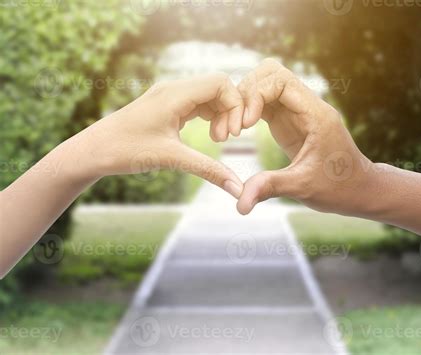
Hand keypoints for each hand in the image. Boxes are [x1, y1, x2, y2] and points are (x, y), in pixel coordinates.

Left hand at [75, 73, 243, 197]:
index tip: (233, 134)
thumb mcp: (172, 159)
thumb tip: (238, 189)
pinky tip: (208, 136)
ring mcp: (169, 96)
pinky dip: (209, 117)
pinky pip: (197, 104)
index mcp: (175, 93)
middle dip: (229, 111)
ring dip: (220, 115)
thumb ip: (209, 170)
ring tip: (217, 139)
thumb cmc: (125, 151)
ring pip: (209, 96)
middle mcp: (173, 88)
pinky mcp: (166, 106)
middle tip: (225, 139)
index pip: (221, 83)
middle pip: (218, 87)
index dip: (235, 105)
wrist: (93, 151)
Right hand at [236, 59, 373, 214]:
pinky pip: (266, 102)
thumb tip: (240, 203)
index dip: (256, 95)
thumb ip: (271, 188)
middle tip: (235, 122)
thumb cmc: (338, 187)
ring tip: (233, 126)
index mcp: (315, 114)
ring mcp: (298, 111)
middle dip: (247, 90)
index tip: (244, 124)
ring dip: (246, 98)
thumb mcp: (303, 187)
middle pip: (271, 72)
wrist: (357, 189)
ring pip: (266, 83)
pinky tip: (239, 129)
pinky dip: (249, 109)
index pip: (280, 80)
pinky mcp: (289, 121)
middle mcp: (306, 106)